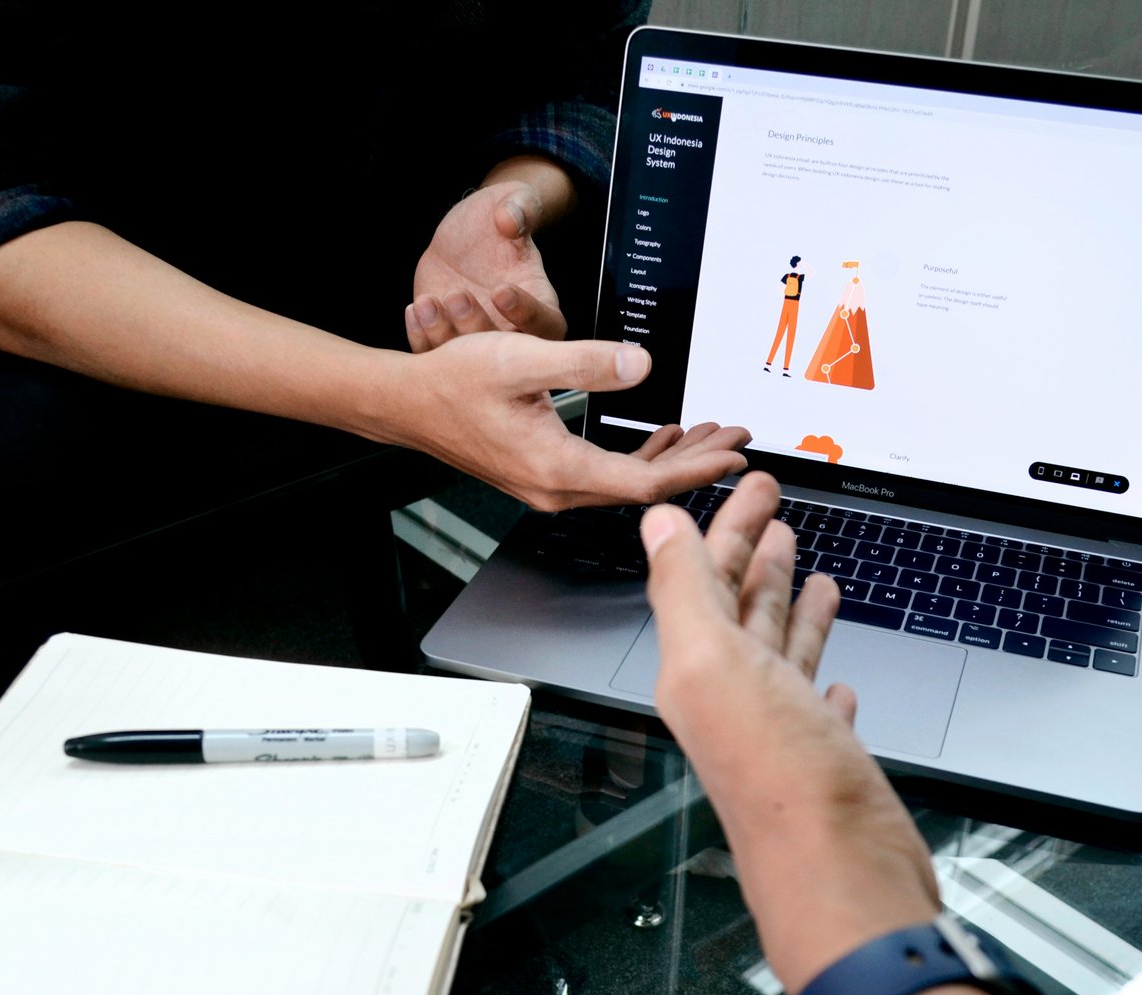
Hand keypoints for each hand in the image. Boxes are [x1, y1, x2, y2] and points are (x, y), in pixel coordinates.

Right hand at [388, 331, 746, 509]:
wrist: (405, 403)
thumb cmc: (452, 383)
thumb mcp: (522, 358)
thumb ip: (586, 362)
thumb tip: (640, 365)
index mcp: (557, 467)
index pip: (645, 482)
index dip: (696, 469)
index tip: (734, 455)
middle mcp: (557, 488)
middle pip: (644, 486)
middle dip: (696, 462)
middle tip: (736, 439)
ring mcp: (549, 486)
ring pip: (627, 481)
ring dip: (671, 458)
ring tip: (709, 433)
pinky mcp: (543, 475)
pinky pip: (605, 474)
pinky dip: (640, 456)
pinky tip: (660, 435)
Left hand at [409, 172, 567, 352]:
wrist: (465, 238)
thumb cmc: (497, 219)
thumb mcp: (513, 200)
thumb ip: (520, 207)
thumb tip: (511, 218)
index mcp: (541, 303)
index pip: (547, 323)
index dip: (526, 313)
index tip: (501, 290)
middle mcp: (513, 332)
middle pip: (503, 352)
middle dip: (477, 326)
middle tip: (458, 295)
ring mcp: (478, 341)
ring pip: (465, 363)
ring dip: (443, 335)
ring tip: (428, 302)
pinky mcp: (448, 341)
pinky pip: (435, 354)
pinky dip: (421, 338)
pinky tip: (416, 308)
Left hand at [640, 473, 941, 991]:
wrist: (840, 874)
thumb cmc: (782, 783)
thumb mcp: (714, 664)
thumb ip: (682, 592)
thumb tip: (655, 528)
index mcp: (698, 669)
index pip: (705, 577)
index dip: (724, 524)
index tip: (748, 481)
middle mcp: (733, 697)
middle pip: (739, 606)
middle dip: (753, 550)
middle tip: (772, 501)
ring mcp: (780, 729)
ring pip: (778, 649)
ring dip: (787, 603)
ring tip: (803, 562)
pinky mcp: (822, 760)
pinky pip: (816, 703)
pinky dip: (822, 674)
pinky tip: (834, 671)